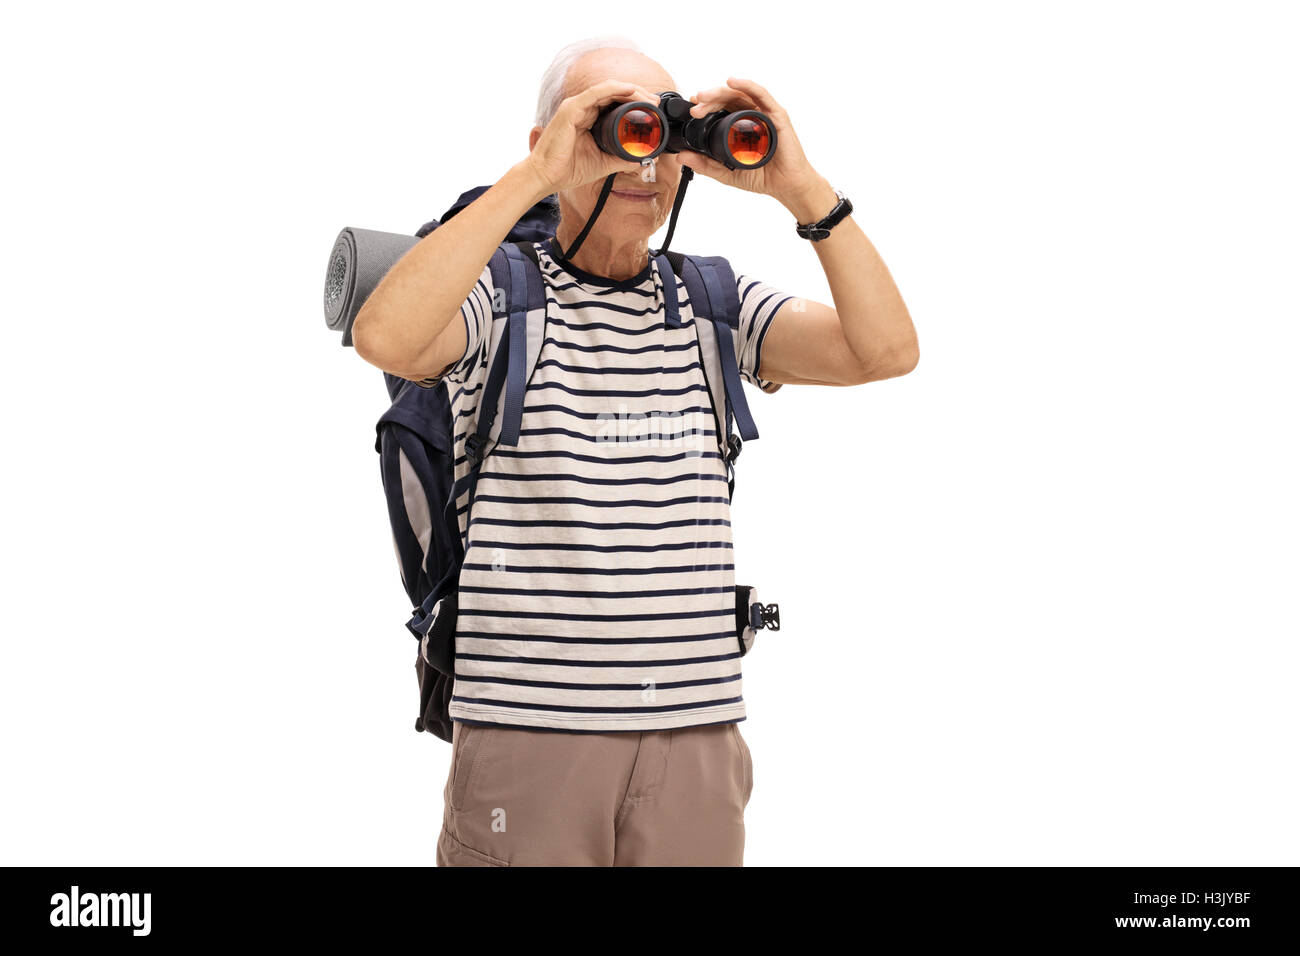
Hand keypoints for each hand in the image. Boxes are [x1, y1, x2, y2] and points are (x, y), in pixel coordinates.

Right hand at [524, 79, 661, 195]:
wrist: (546, 177)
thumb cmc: (567, 169)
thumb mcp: (603, 163)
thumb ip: (622, 158)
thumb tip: (643, 158)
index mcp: (588, 118)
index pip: (614, 102)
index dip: (634, 102)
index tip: (652, 111)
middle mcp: (582, 108)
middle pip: (614, 92)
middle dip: (637, 94)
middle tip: (655, 103)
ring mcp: (575, 106)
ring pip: (608, 89)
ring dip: (630, 90)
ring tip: (648, 99)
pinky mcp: (571, 109)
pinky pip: (596, 93)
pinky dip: (614, 89)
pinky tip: (630, 91)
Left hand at [678, 77, 834, 219]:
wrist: (785, 186)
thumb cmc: (762, 177)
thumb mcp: (726, 172)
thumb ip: (705, 165)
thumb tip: (681, 156)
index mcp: (740, 125)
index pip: (720, 109)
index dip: (705, 106)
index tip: (692, 111)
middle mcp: (751, 115)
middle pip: (727, 98)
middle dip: (709, 99)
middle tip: (695, 105)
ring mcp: (764, 114)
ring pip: (740, 94)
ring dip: (720, 91)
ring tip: (704, 96)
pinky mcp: (777, 115)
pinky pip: (761, 95)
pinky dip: (747, 85)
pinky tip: (732, 82)